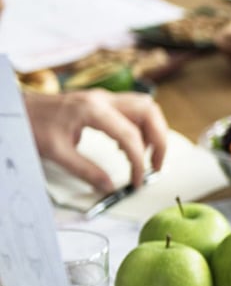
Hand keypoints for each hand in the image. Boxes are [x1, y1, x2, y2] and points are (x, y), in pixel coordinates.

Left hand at [25, 88, 168, 190]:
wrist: (16, 108)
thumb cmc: (32, 125)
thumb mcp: (56, 153)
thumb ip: (86, 171)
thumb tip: (109, 188)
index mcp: (92, 110)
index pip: (130, 136)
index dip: (138, 162)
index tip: (137, 180)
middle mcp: (103, 99)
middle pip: (149, 112)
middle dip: (159, 140)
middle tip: (156, 165)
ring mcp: (104, 98)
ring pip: (145, 107)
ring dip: (153, 131)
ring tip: (146, 156)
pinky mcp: (102, 101)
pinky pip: (134, 110)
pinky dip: (141, 127)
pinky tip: (129, 146)